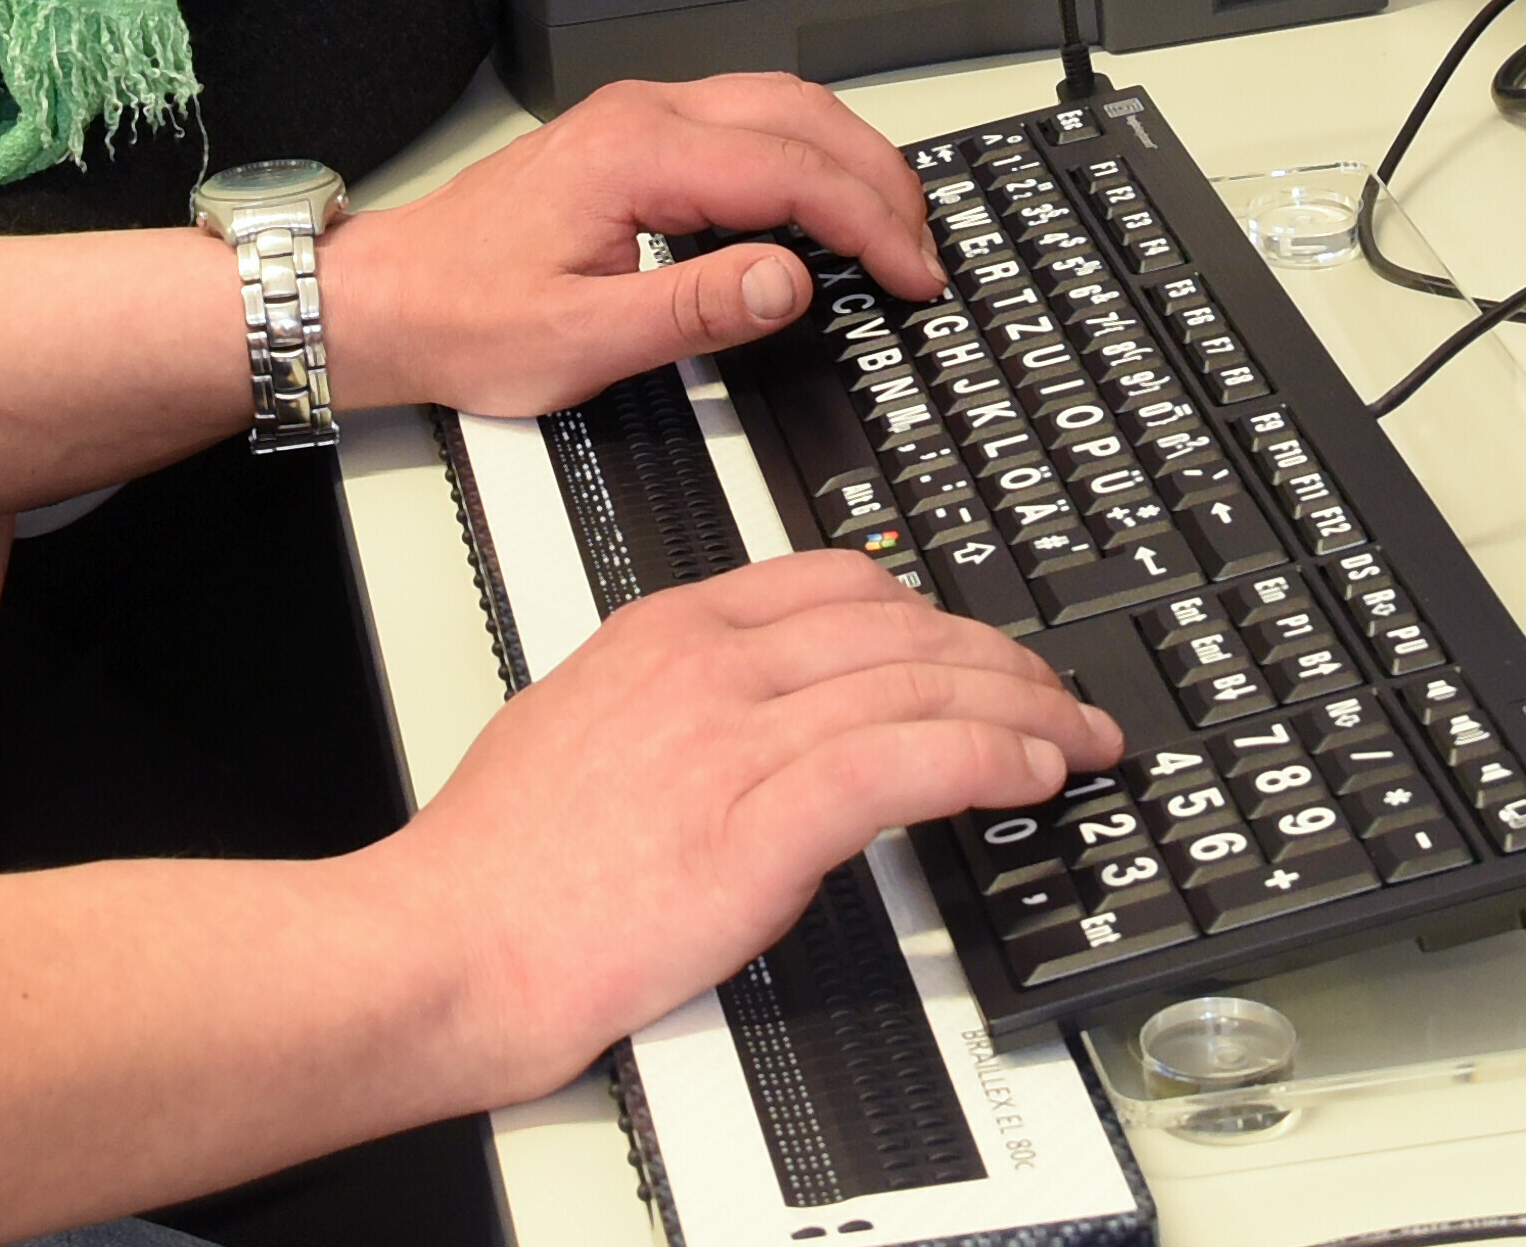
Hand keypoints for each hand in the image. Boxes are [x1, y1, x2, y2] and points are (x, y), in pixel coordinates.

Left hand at [336, 74, 941, 420]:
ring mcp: (637, 119)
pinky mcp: (633, 137)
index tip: (913, 275)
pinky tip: (822, 203)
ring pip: (778, 107)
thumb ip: (696, 310)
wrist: (390, 297)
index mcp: (635, 156)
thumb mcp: (584, 340)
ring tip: (892, 230)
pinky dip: (804, 156)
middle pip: (800, 117)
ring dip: (847, 160)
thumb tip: (790, 282)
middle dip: (878, 181)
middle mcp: (641, 117)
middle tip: (922, 255)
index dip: (869, 224)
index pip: (790, 171)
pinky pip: (745, 122)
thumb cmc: (465, 318)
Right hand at [379, 551, 1118, 1103]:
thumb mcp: (585, 726)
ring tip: (1070, 740)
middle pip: (900, 627)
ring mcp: (735, 738)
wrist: (455, 941)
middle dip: (1001, 660)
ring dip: (1021, 711)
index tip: (979, 652)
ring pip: (920, 685)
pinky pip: (905, 763)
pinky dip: (986, 759)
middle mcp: (709, 667)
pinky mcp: (760, 824)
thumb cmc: (503, 864)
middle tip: (1056, 700)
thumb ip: (675, 703)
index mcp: (665, 633)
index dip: (936, 614)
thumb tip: (755, 720)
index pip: (841, 583)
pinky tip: (1027, 773)